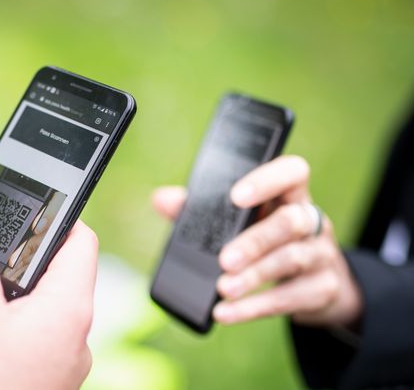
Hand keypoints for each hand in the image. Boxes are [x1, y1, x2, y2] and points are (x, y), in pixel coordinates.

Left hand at [152, 156, 362, 327]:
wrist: (310, 283)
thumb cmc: (264, 239)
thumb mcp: (239, 221)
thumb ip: (201, 208)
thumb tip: (161, 199)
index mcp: (289, 194)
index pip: (292, 172)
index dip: (267, 180)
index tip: (236, 196)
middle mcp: (311, 219)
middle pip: (290, 222)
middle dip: (255, 241)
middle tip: (224, 260)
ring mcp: (322, 254)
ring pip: (292, 260)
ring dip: (254, 277)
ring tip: (222, 289)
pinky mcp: (323, 289)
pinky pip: (290, 298)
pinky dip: (254, 307)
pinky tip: (226, 312)